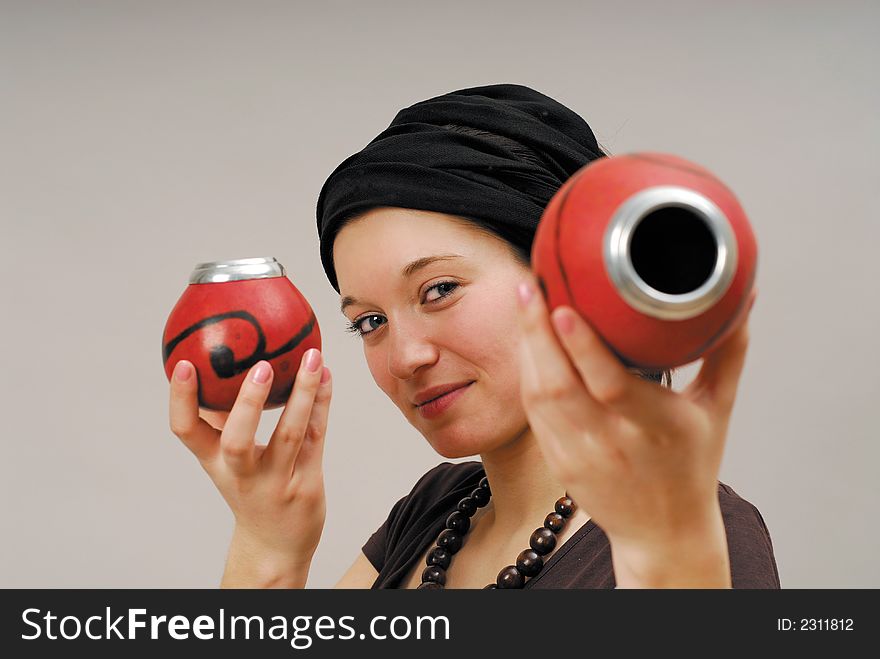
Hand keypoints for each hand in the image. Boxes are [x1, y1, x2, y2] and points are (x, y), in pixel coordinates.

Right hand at [168, 350, 331, 571]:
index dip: (181, 399)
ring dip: (303, 393)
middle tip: (262, 365)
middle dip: (248, 403)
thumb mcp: (226, 459)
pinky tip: (326, 375)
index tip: (184, 364)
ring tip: (313, 357)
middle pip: (238, 441)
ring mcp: (276, 483)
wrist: (274, 544)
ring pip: (290, 435)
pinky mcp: (307, 486)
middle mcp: (242, 475)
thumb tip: (221, 362)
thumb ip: (224, 418)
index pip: (186, 432)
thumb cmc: (249, 487)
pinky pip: (316, 438)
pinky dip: (321, 404)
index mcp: (213, 462)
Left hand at [516, 276, 755, 584]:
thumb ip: (728, 352)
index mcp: (656, 427)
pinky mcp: (557, 461)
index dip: (583, 347)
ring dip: (526, 346)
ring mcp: (578, 454)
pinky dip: (526, 372)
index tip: (564, 309)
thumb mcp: (717, 408)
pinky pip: (533, 410)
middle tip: (530, 286)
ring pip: (538, 395)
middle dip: (537, 332)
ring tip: (525, 301)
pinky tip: (526, 340)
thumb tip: (743, 299)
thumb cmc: (691, 465)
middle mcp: (612, 442)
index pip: (610, 385)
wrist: (664, 533)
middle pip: (559, 385)